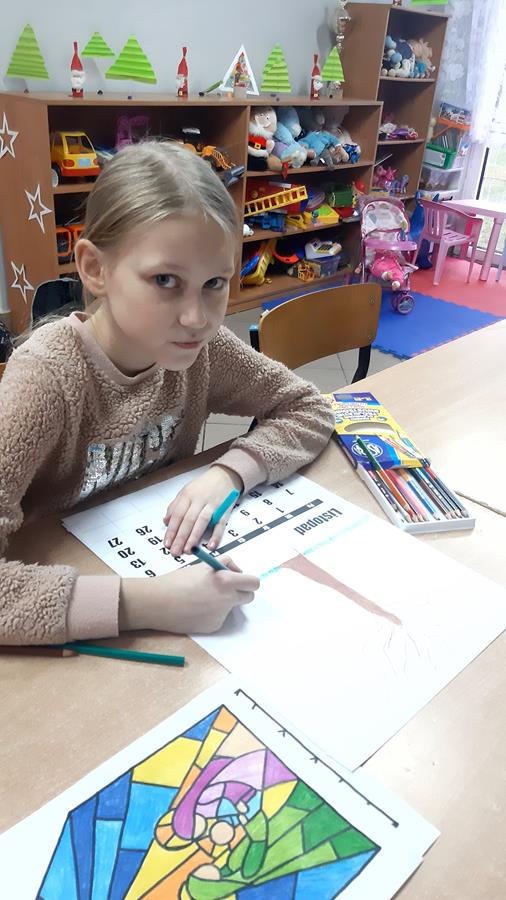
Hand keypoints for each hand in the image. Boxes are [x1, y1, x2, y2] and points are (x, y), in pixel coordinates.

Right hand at [119, 556, 258, 633]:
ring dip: (224, 602)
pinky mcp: (214, 626)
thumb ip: (224, 568)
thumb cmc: (178, 581)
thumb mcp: (203, 567)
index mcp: (227, 581)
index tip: (240, 580)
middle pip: (249, 597)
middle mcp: (228, 599)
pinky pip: (219, 617)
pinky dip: (212, 613)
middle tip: (227, 589)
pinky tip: (195, 610)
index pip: (254, 583)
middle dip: (241, 592)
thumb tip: (236, 572)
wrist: (158, 602)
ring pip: (231, 607)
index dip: (248, 581)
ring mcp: (222, 615)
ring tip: (200, 598)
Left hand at [163, 465, 242, 556]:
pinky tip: (210, 546)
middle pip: (188, 520)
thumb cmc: (204, 485)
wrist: (225, 475)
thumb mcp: (186, 491)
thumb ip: (175, 506)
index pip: (177, 515)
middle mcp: (199, 500)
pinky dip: (216, 536)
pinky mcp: (224, 510)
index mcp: (188, 495)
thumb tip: (166, 522)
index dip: (171, 530)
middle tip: (175, 551)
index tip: (167, 543)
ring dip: (194, 537)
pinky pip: (220, 524)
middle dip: (181, 537)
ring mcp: (213, 505)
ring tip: (188, 550)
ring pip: (202, 522)